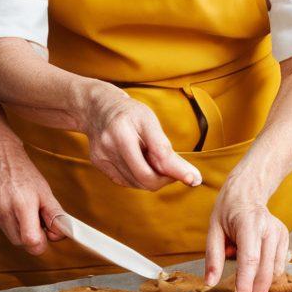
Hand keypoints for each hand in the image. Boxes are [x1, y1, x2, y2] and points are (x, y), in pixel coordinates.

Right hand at [0, 136, 65, 253]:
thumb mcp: (45, 191)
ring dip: (18, 228)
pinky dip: (6, 220)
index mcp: (23, 203)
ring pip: (9, 236)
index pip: (31, 241)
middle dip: (30, 235)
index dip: (41, 242)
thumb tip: (61, 235)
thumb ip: (55, 215)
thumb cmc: (24, 171)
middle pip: (20, 242)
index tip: (45, 232)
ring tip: (21, 208)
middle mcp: (3, 209)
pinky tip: (8, 204)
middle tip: (35, 216)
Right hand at [81, 84, 201, 190]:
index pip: (156, 158)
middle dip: (163, 179)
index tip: (194, 179)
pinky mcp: (98, 164)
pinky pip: (124, 182)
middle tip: (172, 170)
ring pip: (135, 183)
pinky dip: (137, 178)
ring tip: (153, 161)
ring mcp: (101, 156)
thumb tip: (190, 175)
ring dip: (151, 178)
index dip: (177, 171)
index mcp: (124, 130)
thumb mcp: (150, 121)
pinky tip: (140, 164)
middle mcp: (109, 145)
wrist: (98, 108)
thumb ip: (165, 148)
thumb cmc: (129, 113)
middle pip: (145, 178)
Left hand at [204, 179, 287, 291]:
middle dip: (255, 290)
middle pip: (264, 268)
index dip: (246, 283)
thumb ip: (213, 256)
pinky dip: (268, 274)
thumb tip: (210, 282)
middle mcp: (268, 227)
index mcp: (248, 223)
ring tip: (247, 282)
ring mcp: (279, 232)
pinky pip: (279, 265)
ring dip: (262, 283)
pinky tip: (257, 270)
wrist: (248, 191)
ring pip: (274, 269)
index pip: (250, 259)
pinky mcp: (285, 237)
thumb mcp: (213, 228)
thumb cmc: (228, 209)